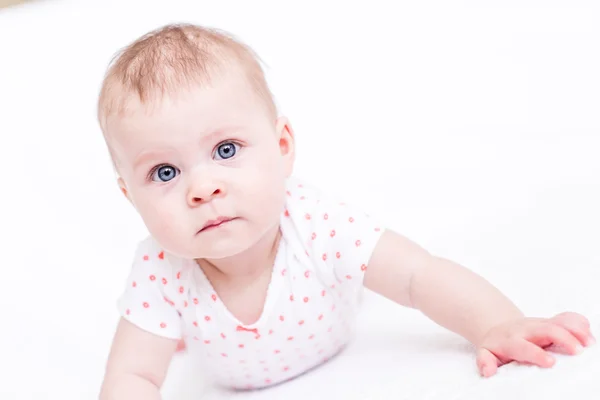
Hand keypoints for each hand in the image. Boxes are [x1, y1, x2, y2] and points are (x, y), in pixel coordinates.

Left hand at [476, 312, 594, 376]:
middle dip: (563, 337)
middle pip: (546, 328)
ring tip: (589, 343)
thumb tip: (488, 371)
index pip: (523, 346)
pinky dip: (578, 322)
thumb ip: (486, 362)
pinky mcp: (550, 321)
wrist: (499, 328)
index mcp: (511, 340)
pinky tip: (588, 333)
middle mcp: (527, 330)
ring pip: (558, 321)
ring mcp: (539, 323)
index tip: (550, 362)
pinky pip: (566, 317)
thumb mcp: (486, 354)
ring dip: (575, 329)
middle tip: (578, 351)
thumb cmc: (497, 346)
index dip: (536, 353)